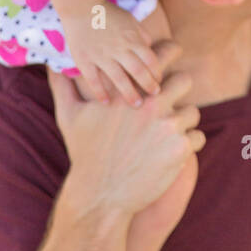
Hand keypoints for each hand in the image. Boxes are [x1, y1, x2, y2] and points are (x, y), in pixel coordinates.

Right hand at [50, 42, 205, 216]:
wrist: (100, 196)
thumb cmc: (85, 154)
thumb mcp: (69, 117)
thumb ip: (62, 85)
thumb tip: (52, 64)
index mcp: (128, 91)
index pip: (162, 55)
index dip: (169, 54)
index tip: (169, 61)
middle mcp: (150, 105)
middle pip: (185, 80)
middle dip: (179, 91)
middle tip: (169, 105)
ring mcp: (168, 126)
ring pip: (193, 112)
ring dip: (183, 122)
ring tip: (166, 135)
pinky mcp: (181, 149)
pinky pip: (198, 137)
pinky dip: (189, 144)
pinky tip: (172, 152)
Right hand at [65, 3, 164, 107]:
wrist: (81, 7)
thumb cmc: (108, 13)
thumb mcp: (130, 19)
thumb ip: (141, 34)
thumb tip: (151, 46)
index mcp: (132, 39)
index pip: (150, 59)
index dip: (156, 72)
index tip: (158, 82)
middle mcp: (119, 49)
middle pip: (138, 71)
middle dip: (148, 85)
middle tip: (155, 96)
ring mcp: (101, 56)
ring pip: (118, 79)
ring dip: (129, 93)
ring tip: (137, 105)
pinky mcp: (85, 60)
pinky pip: (93, 79)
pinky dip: (100, 91)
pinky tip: (106, 102)